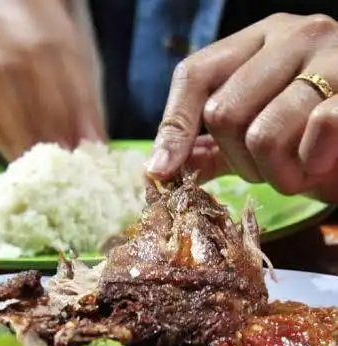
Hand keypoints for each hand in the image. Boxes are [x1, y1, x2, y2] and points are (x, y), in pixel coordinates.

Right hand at [0, 0, 104, 159]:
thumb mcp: (18, 45)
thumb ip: (53, 79)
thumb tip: (88, 135)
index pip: (66, 47)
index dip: (83, 97)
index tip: (94, 140)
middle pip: (36, 56)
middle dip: (56, 114)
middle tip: (66, 156)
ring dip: (22, 123)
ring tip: (36, 157)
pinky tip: (4, 145)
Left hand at [148, 13, 337, 201]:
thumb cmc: (307, 134)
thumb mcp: (251, 135)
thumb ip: (208, 148)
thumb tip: (159, 167)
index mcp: (254, 42)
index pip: (194, 75)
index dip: (173, 127)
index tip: (162, 170)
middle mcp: (291, 36)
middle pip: (223, 112)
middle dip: (238, 160)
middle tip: (264, 168)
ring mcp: (331, 56)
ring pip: (263, 134)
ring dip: (274, 173)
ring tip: (293, 171)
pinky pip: (316, 132)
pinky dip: (310, 165)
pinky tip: (320, 163)